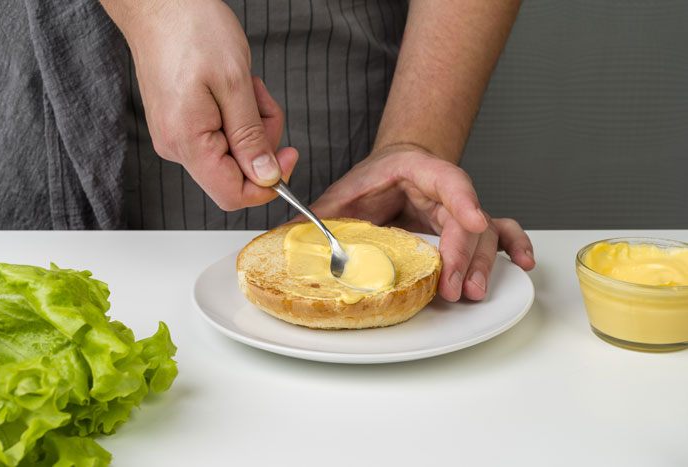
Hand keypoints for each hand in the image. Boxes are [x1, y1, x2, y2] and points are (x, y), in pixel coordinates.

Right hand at [105, 0, 297, 209]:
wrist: (160, 3)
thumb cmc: (192, 30)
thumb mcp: (235, 83)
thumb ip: (251, 137)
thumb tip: (266, 177)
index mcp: (187, 142)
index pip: (232, 195)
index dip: (267, 185)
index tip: (288, 156)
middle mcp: (176, 146)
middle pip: (237, 173)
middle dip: (261, 141)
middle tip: (259, 100)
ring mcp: (177, 137)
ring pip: (233, 152)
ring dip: (251, 122)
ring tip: (244, 86)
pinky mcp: (182, 125)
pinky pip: (222, 135)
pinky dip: (238, 115)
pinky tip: (231, 87)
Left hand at [304, 146, 534, 301]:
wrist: (389, 173)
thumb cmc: (368, 182)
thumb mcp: (341, 194)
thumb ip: (321, 215)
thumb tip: (284, 238)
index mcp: (417, 171)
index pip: (447, 178)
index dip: (462, 199)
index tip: (473, 220)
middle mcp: (445, 191)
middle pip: (466, 220)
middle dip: (463, 255)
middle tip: (454, 288)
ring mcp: (459, 210)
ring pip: (483, 234)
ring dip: (481, 264)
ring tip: (471, 292)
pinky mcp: (464, 229)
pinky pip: (498, 234)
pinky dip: (513, 245)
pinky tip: (522, 262)